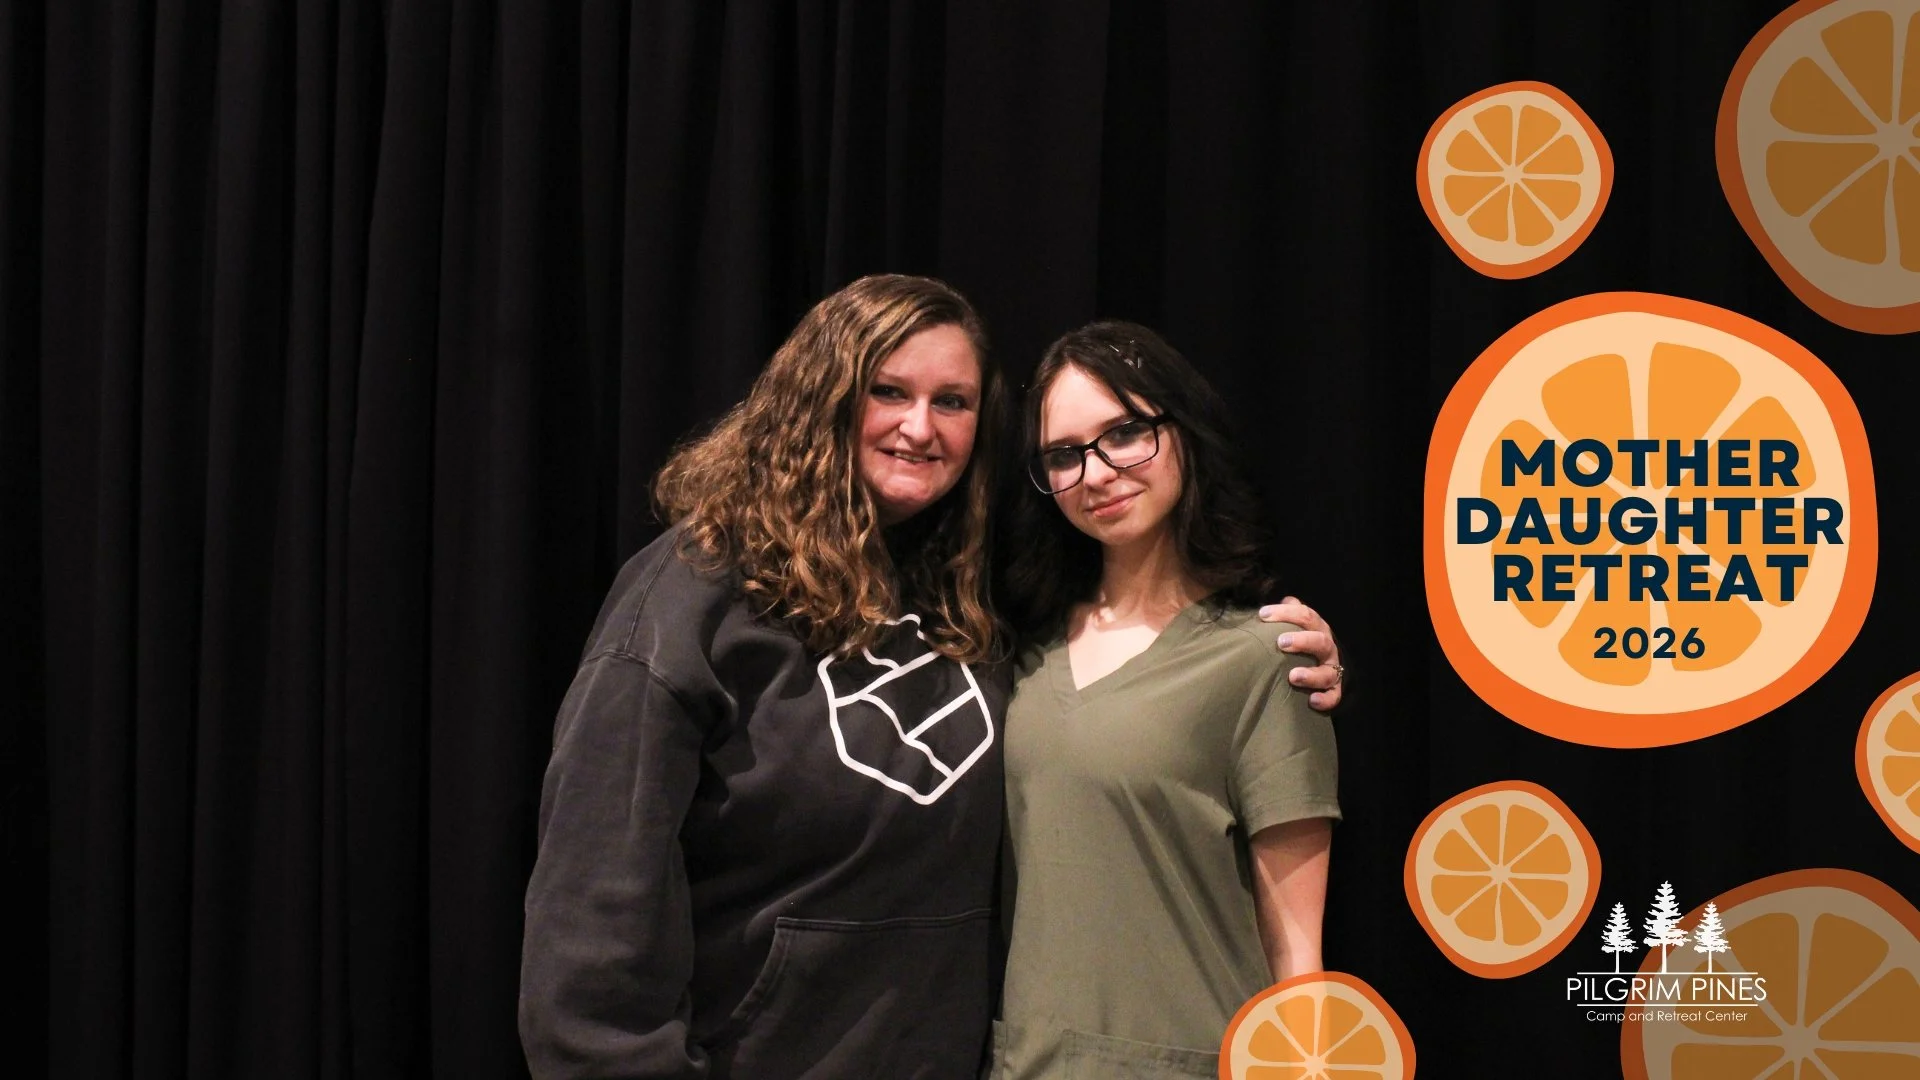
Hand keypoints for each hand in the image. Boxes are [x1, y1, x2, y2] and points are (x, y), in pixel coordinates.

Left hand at [1257, 596, 1343, 713]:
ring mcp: (1332, 670)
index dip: (1285, 613)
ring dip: (1311, 674)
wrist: (1326, 666)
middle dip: (1302, 641)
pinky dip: (1325, 699)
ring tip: (1293, 676)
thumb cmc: (1302, 643)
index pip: (1306, 615)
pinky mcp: (1334, 690)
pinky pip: (1334, 696)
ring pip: (1327, 672)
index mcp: (1317, 629)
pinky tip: (1312, 701)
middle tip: (1281, 642)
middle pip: (1320, 641)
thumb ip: (1288, 613)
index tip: (1263, 615)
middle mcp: (1327, 648)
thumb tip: (1279, 601)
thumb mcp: (1297, 625)